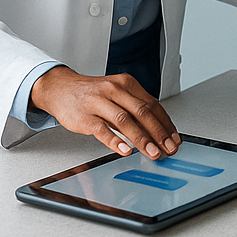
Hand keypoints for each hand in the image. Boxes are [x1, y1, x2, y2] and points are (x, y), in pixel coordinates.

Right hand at [30, 66, 180, 159]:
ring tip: (153, 153)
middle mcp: (115, 90)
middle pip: (142, 112)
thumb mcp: (117, 93)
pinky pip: (102, 130)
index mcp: (127, 84)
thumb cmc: (92, 94)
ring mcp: (99, 102)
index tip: (174, 139)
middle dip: (159, 132)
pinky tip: (125, 151)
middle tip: (169, 148)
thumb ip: (134, 107)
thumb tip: (157, 129)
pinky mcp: (85, 117)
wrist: (62, 88)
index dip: (166, 123)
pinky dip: (115, 141)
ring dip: (142, 139)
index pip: (152, 104)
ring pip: (125, 121)